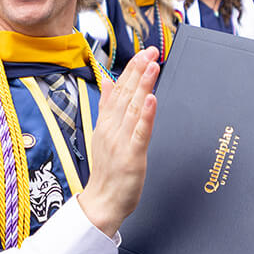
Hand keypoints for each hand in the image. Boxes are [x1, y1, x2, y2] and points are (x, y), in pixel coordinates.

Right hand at [79, 48, 159, 236]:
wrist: (102, 201)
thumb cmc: (107, 169)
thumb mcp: (103, 132)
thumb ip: (107, 106)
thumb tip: (107, 82)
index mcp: (107, 121)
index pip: (118, 89)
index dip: (131, 69)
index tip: (143, 52)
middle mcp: (112, 127)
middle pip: (126, 94)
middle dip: (139, 70)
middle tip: (150, 51)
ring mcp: (121, 141)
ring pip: (133, 108)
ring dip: (143, 86)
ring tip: (152, 66)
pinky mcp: (131, 156)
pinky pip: (140, 133)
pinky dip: (146, 115)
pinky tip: (152, 100)